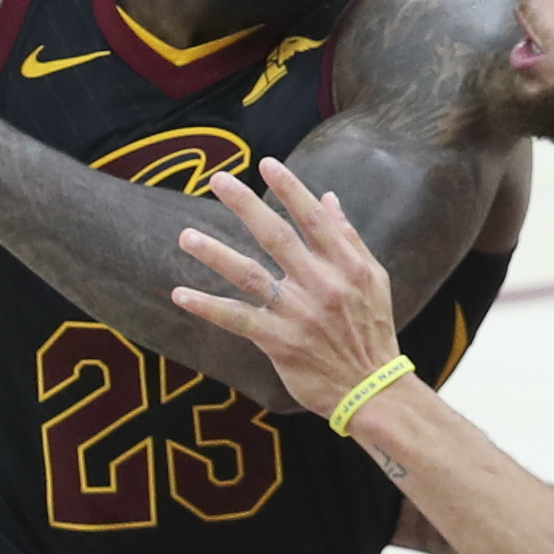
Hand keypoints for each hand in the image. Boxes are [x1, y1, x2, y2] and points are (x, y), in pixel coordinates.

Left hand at [173, 157, 404, 418]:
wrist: (372, 389)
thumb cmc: (373, 330)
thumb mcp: (373, 279)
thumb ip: (349, 238)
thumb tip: (329, 198)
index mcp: (346, 266)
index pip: (312, 218)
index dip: (289, 189)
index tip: (266, 164)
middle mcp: (321, 284)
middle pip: (276, 237)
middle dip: (246, 205)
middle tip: (218, 180)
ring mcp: (298, 314)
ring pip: (250, 275)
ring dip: (216, 254)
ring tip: (186, 236)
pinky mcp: (279, 342)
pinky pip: (237, 319)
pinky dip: (208, 306)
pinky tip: (180, 294)